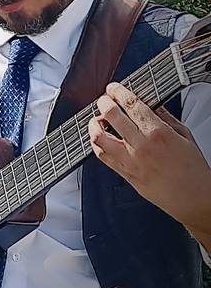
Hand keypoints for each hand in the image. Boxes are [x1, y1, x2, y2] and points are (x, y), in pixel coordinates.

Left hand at [90, 82, 210, 231]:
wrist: (194, 199)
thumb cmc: (193, 170)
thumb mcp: (185, 136)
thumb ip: (165, 118)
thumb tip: (151, 104)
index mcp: (158, 133)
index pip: (130, 104)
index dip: (118, 91)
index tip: (113, 88)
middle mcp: (141, 145)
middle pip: (111, 115)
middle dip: (103, 103)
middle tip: (104, 100)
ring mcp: (130, 160)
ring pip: (98, 137)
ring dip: (94, 124)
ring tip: (98, 120)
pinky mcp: (124, 173)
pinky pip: (101, 156)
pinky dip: (96, 144)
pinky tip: (100, 138)